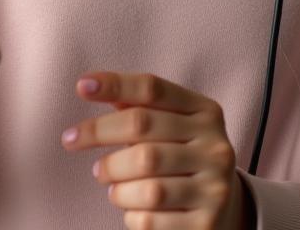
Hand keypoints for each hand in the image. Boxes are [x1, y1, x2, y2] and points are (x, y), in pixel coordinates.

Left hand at [60, 71, 252, 228]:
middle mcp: (214, 145)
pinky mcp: (205, 224)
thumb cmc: (183, 158)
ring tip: (109, 181)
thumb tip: (94, 84)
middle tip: (73, 140)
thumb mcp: (174, 125)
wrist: (226, 211)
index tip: (81, 86)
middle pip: (142, 128)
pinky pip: (150, 220)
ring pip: (144, 181)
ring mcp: (213, 186)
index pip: (153, 88)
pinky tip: (132, 208)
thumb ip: (141, 106)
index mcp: (205, 112)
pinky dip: (130, 214)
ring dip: (115, 182)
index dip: (115, 84)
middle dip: (98, 132)